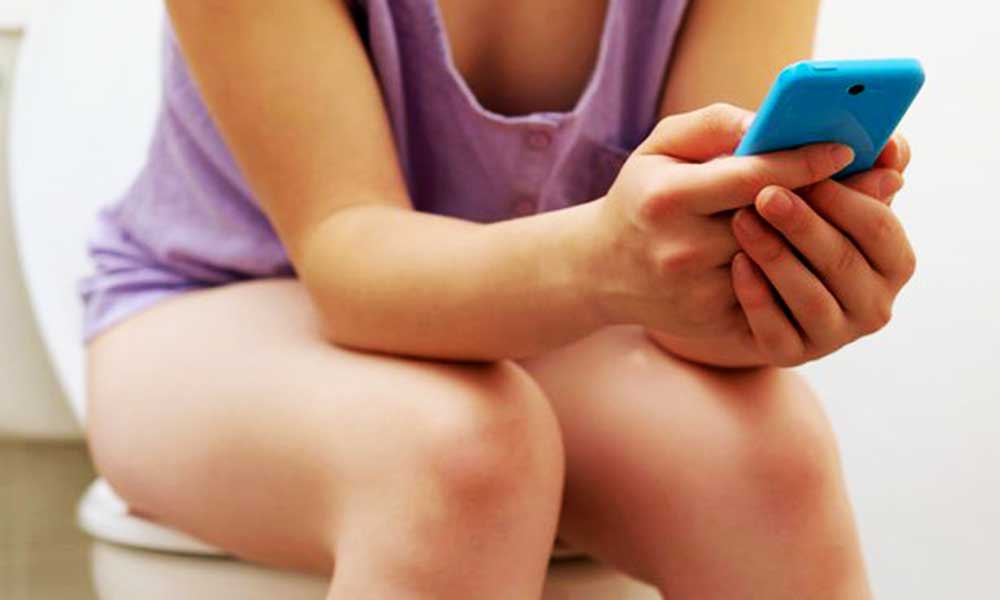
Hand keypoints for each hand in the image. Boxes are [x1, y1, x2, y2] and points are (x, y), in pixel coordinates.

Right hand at [581, 103, 855, 339]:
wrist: (601, 269)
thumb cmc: (641, 197)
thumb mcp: (660, 147)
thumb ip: (715, 126)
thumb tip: (772, 123)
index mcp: (667, 198)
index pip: (751, 177)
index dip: (804, 162)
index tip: (846, 149)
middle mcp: (680, 250)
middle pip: (775, 224)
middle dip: (828, 201)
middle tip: (879, 180)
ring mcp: (697, 294)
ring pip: (782, 263)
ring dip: (821, 239)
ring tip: (851, 214)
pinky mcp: (712, 325)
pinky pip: (775, 298)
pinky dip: (799, 274)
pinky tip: (817, 256)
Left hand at [729, 134, 915, 365]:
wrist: (731, 279)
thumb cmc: (785, 217)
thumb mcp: (817, 187)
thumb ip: (854, 166)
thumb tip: (887, 148)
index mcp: (892, 259)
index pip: (880, 228)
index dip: (845, 199)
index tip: (810, 172)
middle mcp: (874, 303)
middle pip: (843, 261)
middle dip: (804, 224)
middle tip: (766, 194)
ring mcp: (835, 335)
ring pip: (811, 298)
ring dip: (777, 257)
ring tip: (741, 221)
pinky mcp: (793, 354)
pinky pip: (777, 332)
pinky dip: (758, 298)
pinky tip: (737, 265)